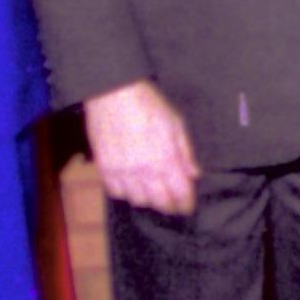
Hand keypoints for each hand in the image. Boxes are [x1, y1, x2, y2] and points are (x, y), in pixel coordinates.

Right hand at [85, 80, 198, 216]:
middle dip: (170, 206)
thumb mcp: (176, 124)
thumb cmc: (148, 104)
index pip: (180, 194)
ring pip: (137, 201)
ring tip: (153, 193)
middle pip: (160, 203)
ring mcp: (122, 171)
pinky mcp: (104, 168)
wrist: (113, 93)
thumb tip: (194, 174)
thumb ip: (186, 152)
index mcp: (166, 159)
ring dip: (148, 200)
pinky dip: (125, 193)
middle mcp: (144, 170)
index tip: (188, 207)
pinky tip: (131, 185)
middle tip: (173, 203)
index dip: (186, 204)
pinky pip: (115, 192)